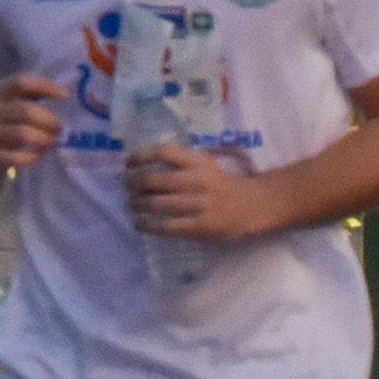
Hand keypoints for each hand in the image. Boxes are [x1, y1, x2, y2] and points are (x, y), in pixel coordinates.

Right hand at [0, 72, 67, 176]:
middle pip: (24, 110)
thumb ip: (35, 98)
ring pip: (21, 133)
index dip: (46, 87)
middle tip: (60, 129)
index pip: (22, 82)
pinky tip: (37, 157)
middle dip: (48, 120)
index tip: (65, 96)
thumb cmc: (5, 127)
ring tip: (52, 143)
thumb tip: (66, 96)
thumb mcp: (13, 107)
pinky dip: (30, 157)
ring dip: (43, 138)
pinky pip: (12, 157)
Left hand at [126, 141, 270, 241]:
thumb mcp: (205, 164)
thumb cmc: (223, 183)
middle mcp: (196, 180)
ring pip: (156, 204)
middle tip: (126, 187)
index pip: (162, 152)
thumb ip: (180, 162)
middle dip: (133, 184)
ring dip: (136, 205)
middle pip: (153, 180)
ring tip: (131, 205)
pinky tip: (140, 224)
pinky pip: (166, 226)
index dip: (140, 156)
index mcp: (198, 161)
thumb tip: (143, 166)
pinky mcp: (199, 226)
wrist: (252, 205)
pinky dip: (148, 225)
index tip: (128, 163)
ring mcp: (198, 204)